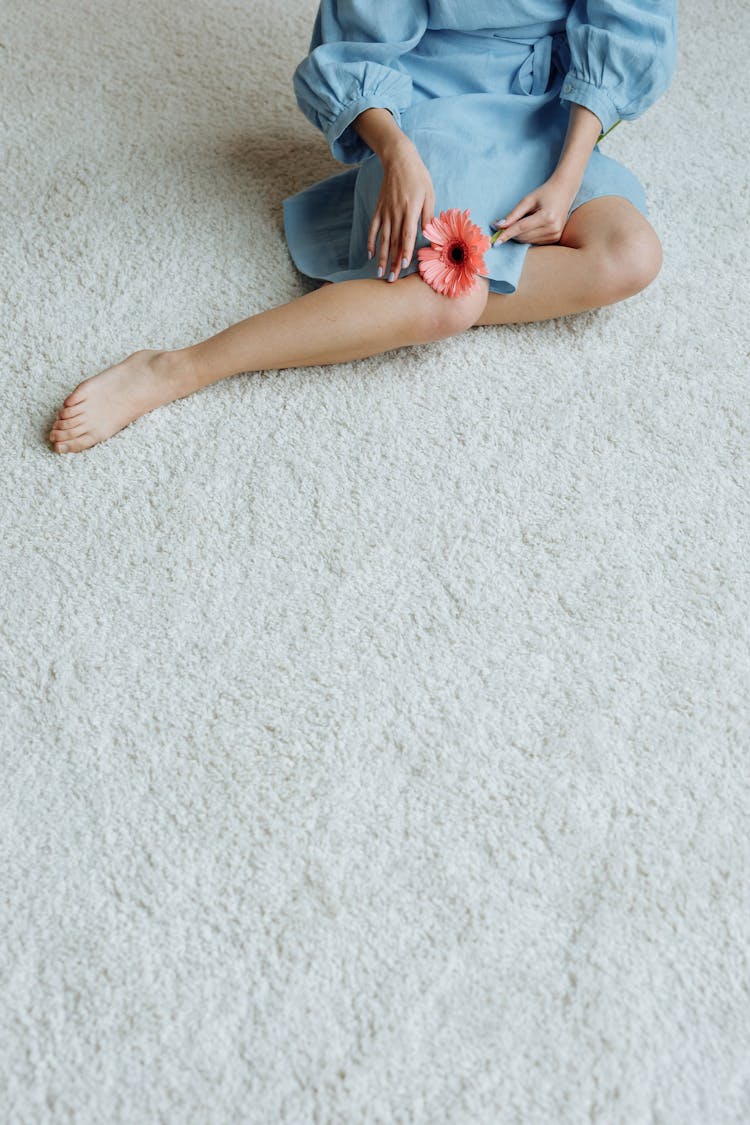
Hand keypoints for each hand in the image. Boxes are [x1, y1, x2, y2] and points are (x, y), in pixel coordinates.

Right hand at [367, 138, 435, 281]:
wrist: (399, 158)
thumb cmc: (418, 176)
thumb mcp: (429, 194)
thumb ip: (428, 215)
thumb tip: (429, 235)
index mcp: (410, 209)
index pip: (407, 234)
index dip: (406, 251)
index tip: (404, 265)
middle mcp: (396, 212)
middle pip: (394, 241)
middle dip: (393, 261)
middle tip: (392, 279)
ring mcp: (385, 211)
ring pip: (383, 238)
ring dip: (382, 257)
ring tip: (380, 272)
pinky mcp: (379, 209)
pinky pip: (374, 228)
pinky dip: (371, 242)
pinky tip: (371, 255)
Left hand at [492, 174, 579, 245]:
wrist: (564, 192)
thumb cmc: (545, 193)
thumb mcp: (528, 200)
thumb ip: (513, 214)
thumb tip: (498, 226)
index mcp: (547, 216)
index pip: (521, 228)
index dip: (506, 234)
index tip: (495, 241)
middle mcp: (553, 228)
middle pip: (523, 236)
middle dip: (511, 232)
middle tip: (505, 224)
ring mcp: (555, 235)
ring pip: (527, 241)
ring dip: (520, 234)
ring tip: (527, 219)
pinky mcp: (555, 239)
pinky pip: (534, 242)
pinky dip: (528, 236)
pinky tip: (532, 225)